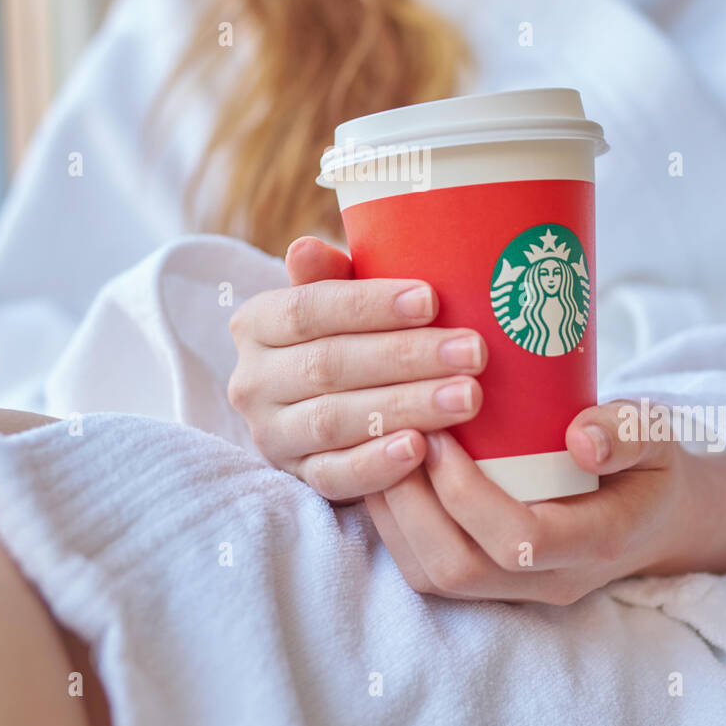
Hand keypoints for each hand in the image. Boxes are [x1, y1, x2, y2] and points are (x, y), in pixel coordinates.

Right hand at [227, 236, 486, 500]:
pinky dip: (378, 464)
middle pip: (330, 365)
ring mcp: (271, 434)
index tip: (432, 300)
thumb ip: (330, 276)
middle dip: (406, 357)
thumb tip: (307, 247)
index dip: (370, 305)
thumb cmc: (349, 335)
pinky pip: (336, 476)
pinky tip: (422, 449)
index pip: (308, 309)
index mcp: (257, 324)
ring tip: (467, 397)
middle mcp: (252, 380)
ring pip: (336, 420)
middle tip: (472, 352)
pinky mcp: (297, 477)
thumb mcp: (339, 299)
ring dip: (406, 406)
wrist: (333, 405)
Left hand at [365, 399, 725, 602]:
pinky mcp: (488, 580)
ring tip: (379, 451)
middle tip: (396, 437)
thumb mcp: (656, 436)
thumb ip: (628, 432)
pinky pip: (428, 569)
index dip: (466, 493)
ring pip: (434, 577)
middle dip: (413, 504)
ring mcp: (516, 589)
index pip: (519, 541)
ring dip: (395, 516)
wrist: (655, 515)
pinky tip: (384, 473)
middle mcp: (550, 579)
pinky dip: (395, 525)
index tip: (441, 433)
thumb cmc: (648, 465)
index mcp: (595, 543)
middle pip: (461, 569)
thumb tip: (582, 439)